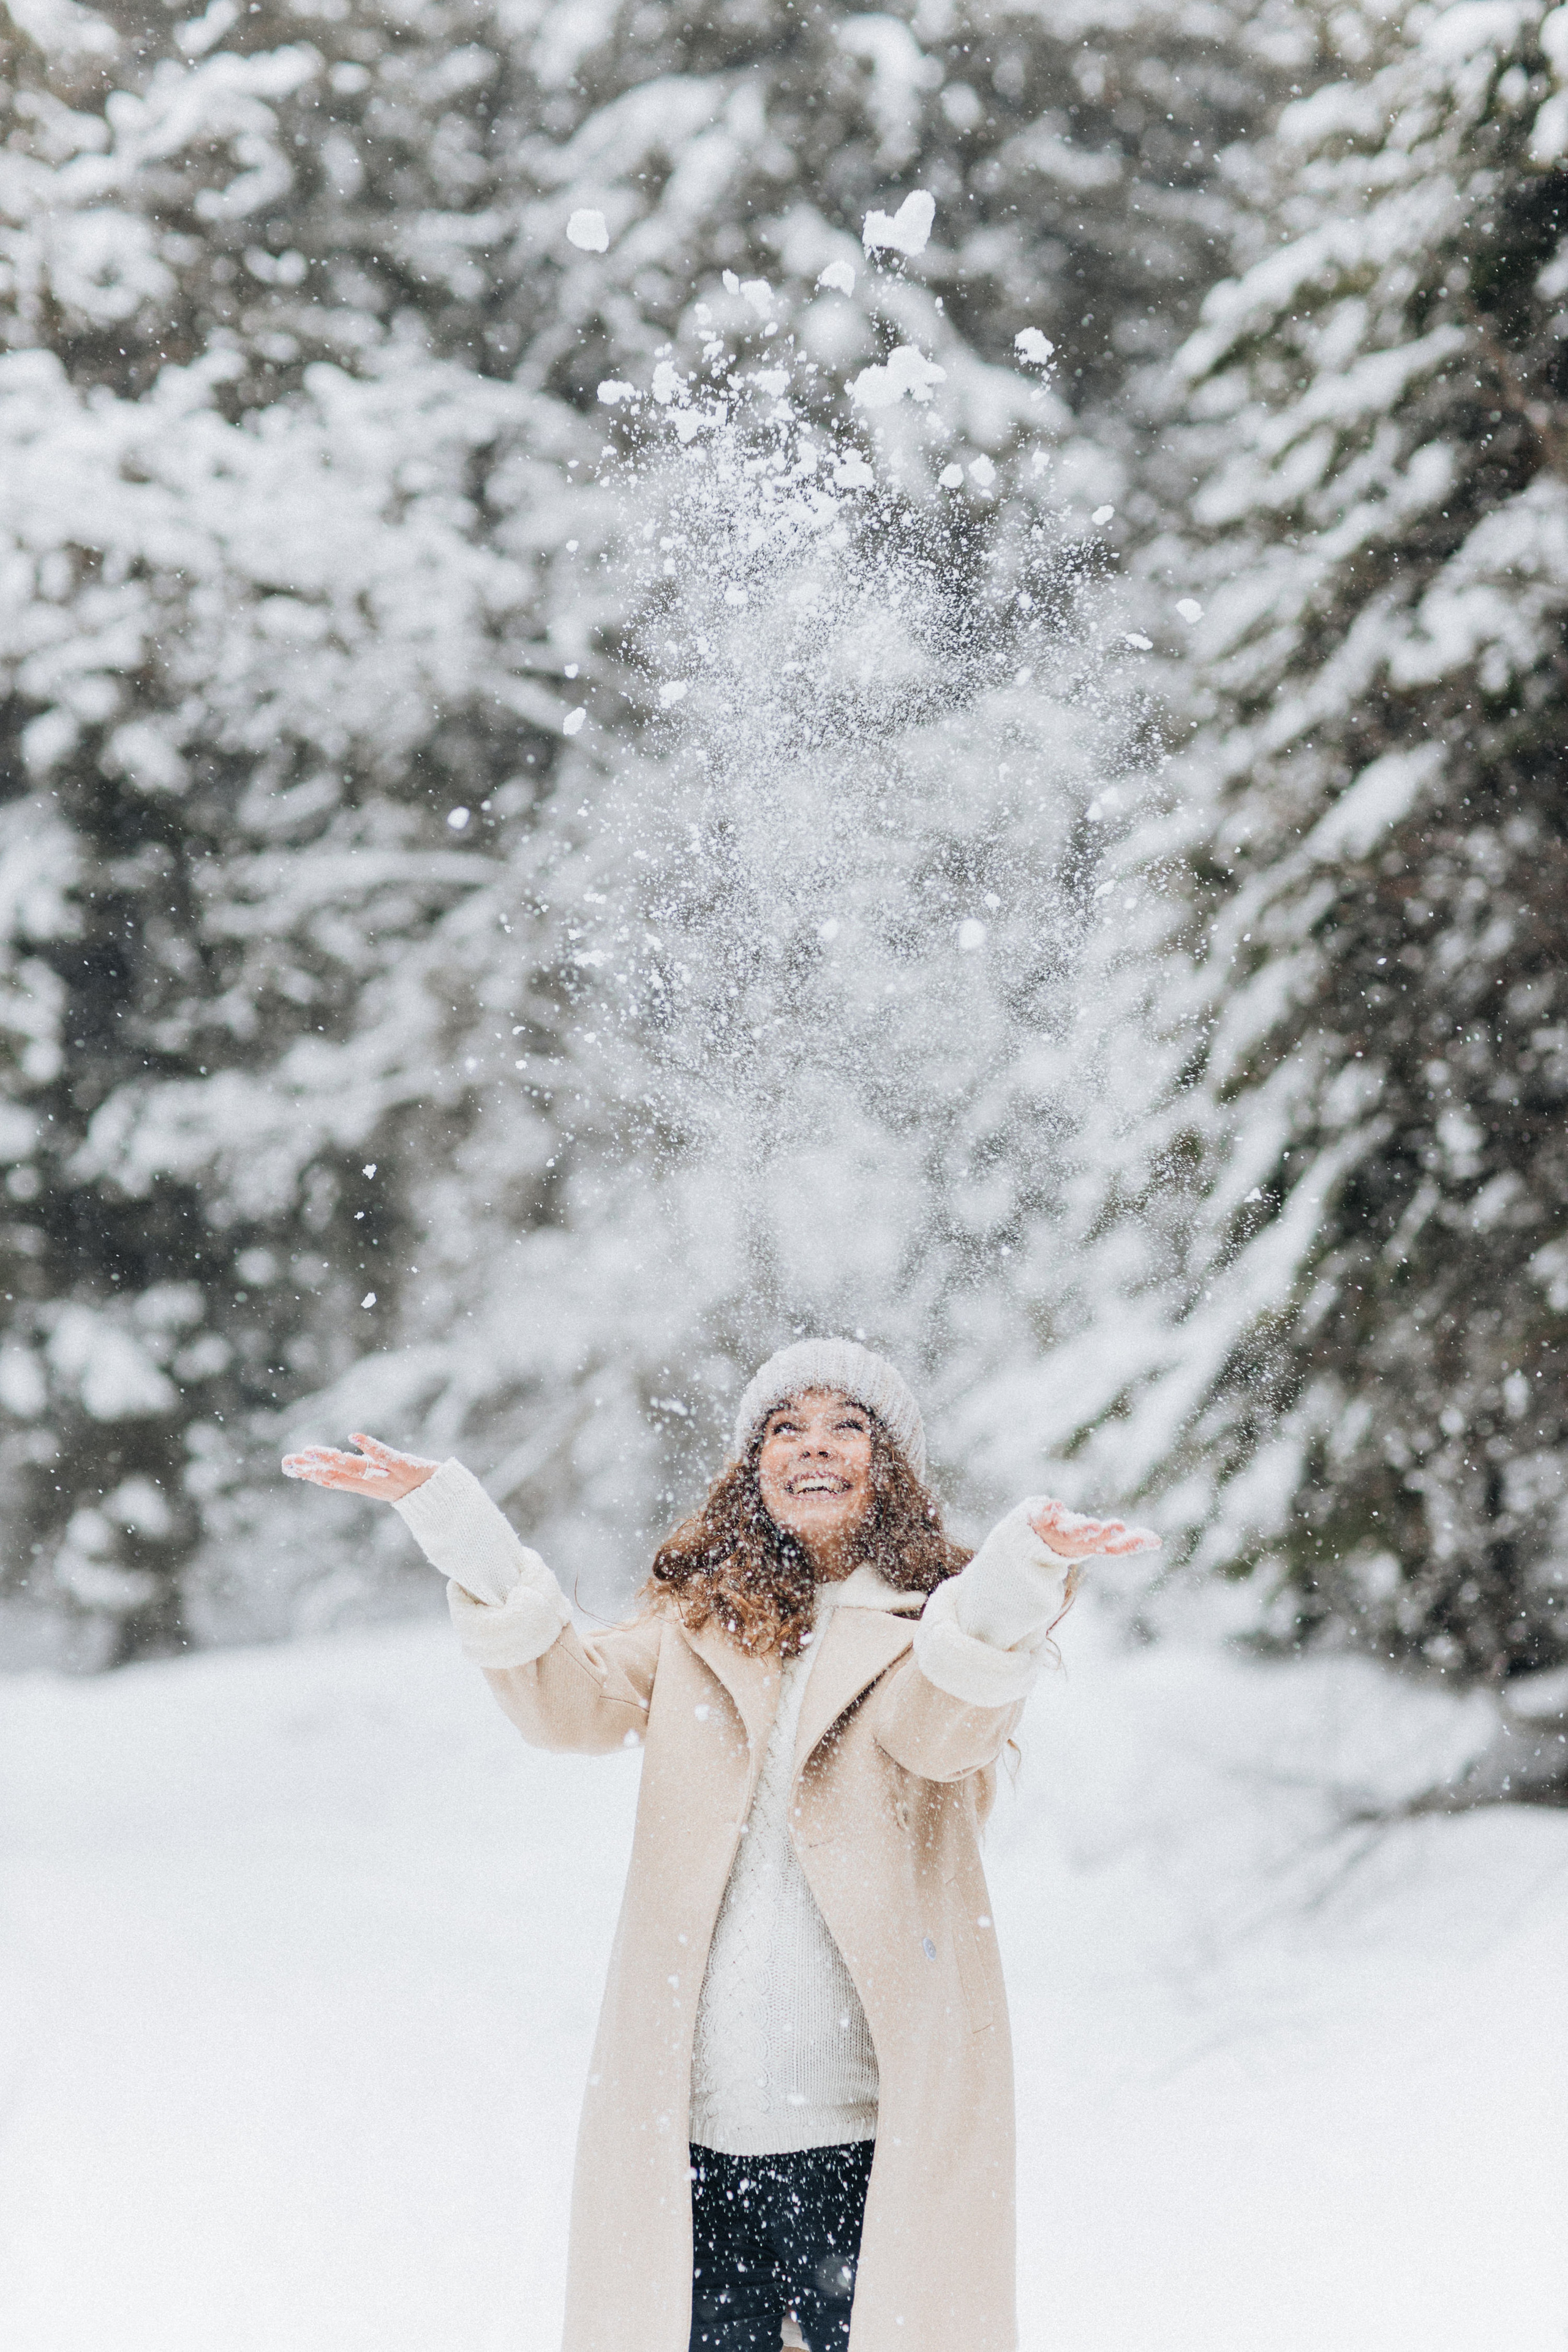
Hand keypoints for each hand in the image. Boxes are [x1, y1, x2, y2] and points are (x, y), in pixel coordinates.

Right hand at [281, 1432, 438, 1503]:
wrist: (438, 1495)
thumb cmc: (404, 1483)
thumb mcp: (375, 1479)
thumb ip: (353, 1472)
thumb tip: (328, 1462)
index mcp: (363, 1486)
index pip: (332, 1480)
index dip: (309, 1473)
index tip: (288, 1465)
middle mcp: (372, 1484)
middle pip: (338, 1476)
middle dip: (313, 1468)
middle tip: (291, 1459)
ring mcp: (387, 1476)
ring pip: (356, 1469)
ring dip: (334, 1459)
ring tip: (313, 1450)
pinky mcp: (404, 1467)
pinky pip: (385, 1457)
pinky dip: (370, 1447)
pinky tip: (354, 1436)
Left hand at [1028, 1496, 1160, 1559]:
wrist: (1025, 1548)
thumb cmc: (1071, 1541)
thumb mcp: (1098, 1541)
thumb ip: (1127, 1541)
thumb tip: (1158, 1541)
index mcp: (1092, 1547)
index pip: (1114, 1549)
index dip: (1129, 1544)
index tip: (1148, 1539)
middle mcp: (1075, 1542)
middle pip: (1090, 1541)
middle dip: (1104, 1534)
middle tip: (1118, 1526)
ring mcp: (1056, 1532)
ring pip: (1068, 1532)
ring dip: (1080, 1529)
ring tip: (1092, 1524)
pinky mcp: (1038, 1520)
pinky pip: (1041, 1516)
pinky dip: (1047, 1511)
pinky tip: (1055, 1505)